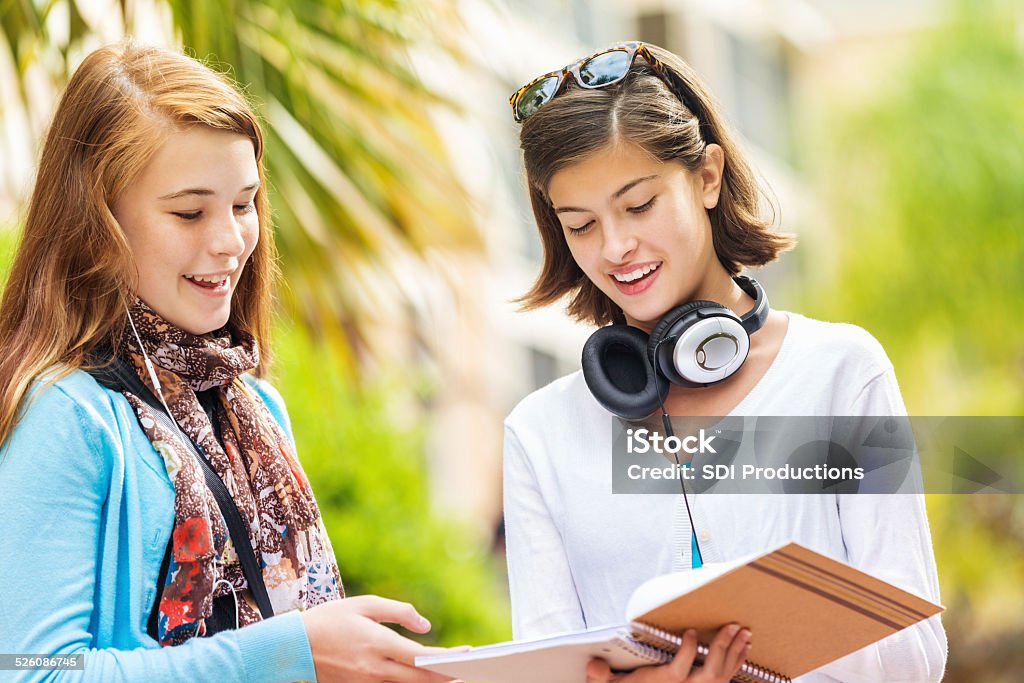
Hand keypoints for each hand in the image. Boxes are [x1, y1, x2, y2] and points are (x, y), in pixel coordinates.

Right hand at [302, 594, 463, 682]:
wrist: (294, 647)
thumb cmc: (331, 619)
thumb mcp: (365, 604)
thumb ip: (399, 612)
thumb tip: (427, 626)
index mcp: (377, 643)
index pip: (421, 656)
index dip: (448, 658)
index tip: (468, 653)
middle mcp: (374, 668)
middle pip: (420, 679)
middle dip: (448, 677)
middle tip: (469, 671)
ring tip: (453, 676)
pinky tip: (424, 679)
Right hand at [586, 624, 751, 682]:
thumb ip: (603, 676)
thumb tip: (593, 665)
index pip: (680, 669)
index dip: (689, 651)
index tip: (691, 632)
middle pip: (711, 672)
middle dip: (723, 648)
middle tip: (732, 626)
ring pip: (724, 675)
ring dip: (736, 652)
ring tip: (744, 633)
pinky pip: (728, 678)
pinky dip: (738, 663)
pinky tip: (744, 649)